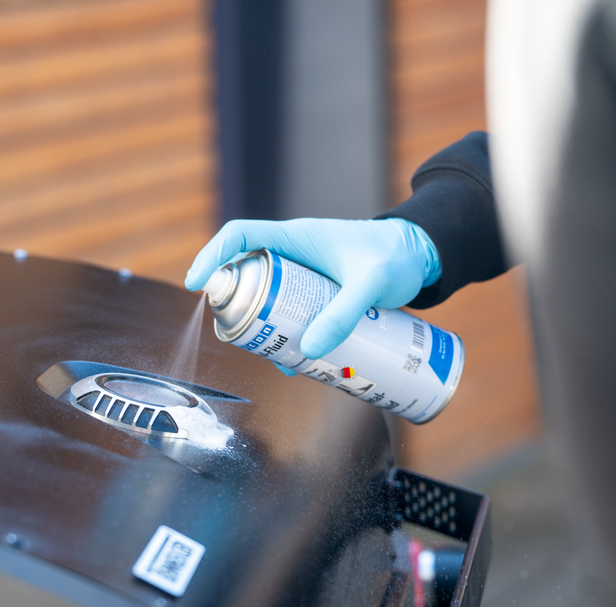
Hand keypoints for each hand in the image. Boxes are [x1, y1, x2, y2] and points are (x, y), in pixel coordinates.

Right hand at [185, 218, 440, 359]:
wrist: (418, 257)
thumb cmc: (394, 257)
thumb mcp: (371, 284)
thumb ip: (343, 314)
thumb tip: (308, 351)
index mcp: (294, 237)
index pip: (239, 236)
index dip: (212, 255)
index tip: (196, 284)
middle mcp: (291, 255)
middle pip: (244, 276)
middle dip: (236, 307)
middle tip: (240, 335)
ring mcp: (301, 277)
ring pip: (264, 300)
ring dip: (261, 329)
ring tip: (276, 356)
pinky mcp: (313, 297)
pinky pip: (287, 315)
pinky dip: (285, 337)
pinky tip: (297, 362)